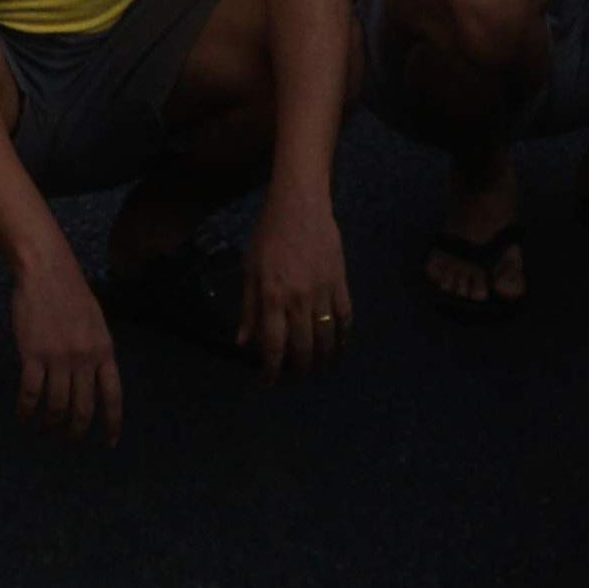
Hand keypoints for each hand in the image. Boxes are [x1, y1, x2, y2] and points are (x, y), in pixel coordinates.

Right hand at [13, 258, 124, 441]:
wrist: (46, 270)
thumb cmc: (70, 293)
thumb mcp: (96, 323)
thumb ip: (97, 352)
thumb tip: (95, 382)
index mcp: (104, 350)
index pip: (113, 396)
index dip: (112, 424)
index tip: (108, 443)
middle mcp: (85, 358)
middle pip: (83, 409)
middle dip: (75, 431)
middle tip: (67, 438)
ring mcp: (59, 358)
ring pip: (57, 407)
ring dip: (50, 424)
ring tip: (44, 428)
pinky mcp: (33, 354)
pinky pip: (31, 393)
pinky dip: (26, 410)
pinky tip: (23, 415)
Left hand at [240, 183, 352, 379]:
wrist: (300, 205)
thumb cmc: (269, 234)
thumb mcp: (250, 268)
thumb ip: (248, 308)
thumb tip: (243, 342)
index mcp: (272, 297)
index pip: (273, 345)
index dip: (271, 369)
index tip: (269, 382)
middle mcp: (298, 300)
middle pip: (303, 348)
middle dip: (298, 370)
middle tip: (295, 378)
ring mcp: (322, 292)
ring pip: (326, 338)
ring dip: (322, 359)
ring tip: (318, 368)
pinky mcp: (340, 283)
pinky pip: (345, 317)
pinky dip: (343, 336)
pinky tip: (339, 345)